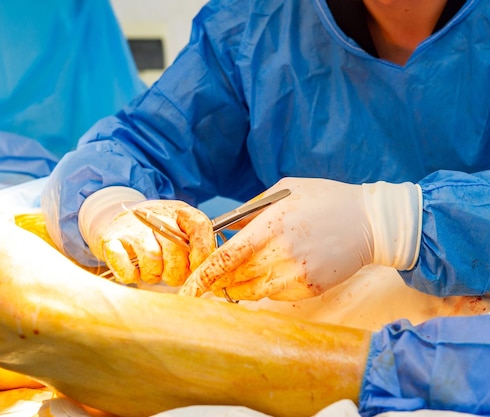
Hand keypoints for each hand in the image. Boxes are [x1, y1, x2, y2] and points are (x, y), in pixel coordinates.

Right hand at [86, 196, 215, 286]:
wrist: (120, 220)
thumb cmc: (159, 232)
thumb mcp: (183, 231)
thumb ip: (198, 246)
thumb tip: (206, 270)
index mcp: (180, 212)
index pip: (199, 226)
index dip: (202, 252)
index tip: (197, 268)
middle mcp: (155, 215)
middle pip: (175, 250)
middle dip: (176, 272)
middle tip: (170, 274)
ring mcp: (131, 228)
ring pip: (151, 260)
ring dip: (153, 274)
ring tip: (151, 269)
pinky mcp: (110, 241)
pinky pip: (126, 269)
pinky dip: (131, 275)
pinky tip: (134, 271)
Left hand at [180, 177, 420, 300]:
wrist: (372, 223)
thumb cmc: (325, 200)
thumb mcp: (286, 190)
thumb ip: (252, 210)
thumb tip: (224, 227)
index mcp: (272, 225)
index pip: (227, 257)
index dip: (204, 275)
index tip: (188, 288)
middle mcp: (282, 253)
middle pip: (235, 278)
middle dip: (217, 281)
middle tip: (207, 280)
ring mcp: (297, 274)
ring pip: (252, 291)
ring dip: (238, 286)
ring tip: (238, 275)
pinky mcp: (310, 289)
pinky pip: (274, 295)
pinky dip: (263, 288)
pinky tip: (269, 272)